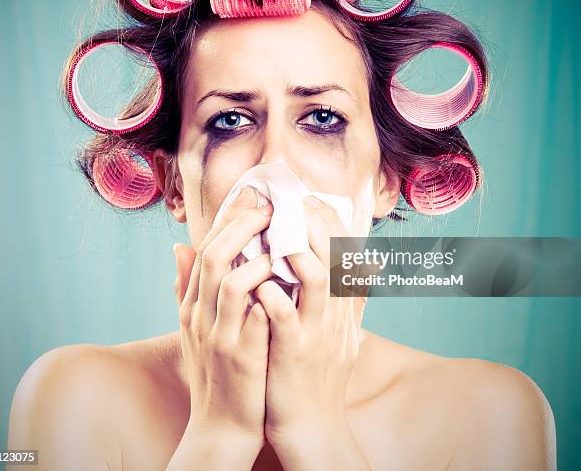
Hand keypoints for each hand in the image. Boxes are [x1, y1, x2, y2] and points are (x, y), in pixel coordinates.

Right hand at [173, 187, 274, 449]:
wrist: (221, 426)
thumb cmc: (215, 370)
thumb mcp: (194, 328)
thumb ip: (187, 288)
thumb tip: (179, 247)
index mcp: (191, 306)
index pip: (203, 251)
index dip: (226, 222)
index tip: (250, 199)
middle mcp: (199, 316)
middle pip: (213, 257)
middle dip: (241, 226)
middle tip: (268, 206)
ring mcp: (219, 336)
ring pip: (230, 281)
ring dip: (255, 255)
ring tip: (279, 239)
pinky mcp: (241, 356)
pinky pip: (254, 315)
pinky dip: (268, 291)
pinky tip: (286, 278)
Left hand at [254, 196, 366, 446]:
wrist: (314, 430)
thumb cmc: (321, 376)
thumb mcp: (345, 335)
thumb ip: (352, 299)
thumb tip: (369, 264)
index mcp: (343, 308)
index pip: (346, 254)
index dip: (331, 223)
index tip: (310, 200)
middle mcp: (335, 316)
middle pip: (336, 257)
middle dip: (317, 224)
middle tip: (295, 202)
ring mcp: (316, 334)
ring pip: (317, 280)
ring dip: (299, 251)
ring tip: (279, 231)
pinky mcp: (294, 355)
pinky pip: (285, 317)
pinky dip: (273, 295)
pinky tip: (260, 283)